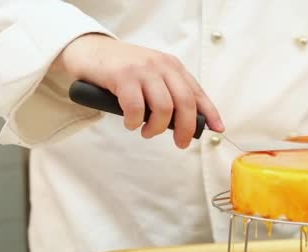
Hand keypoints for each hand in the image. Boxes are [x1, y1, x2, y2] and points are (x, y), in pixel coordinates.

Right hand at [54, 34, 223, 147]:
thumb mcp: (151, 77)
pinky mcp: (123, 76)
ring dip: (156, 128)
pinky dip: (134, 121)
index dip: (209, 112)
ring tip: (147, 132)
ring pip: (163, 108)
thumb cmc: (122, 71)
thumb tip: (186, 124)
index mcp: (172, 67)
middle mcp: (161, 65)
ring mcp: (142, 70)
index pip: (197, 92)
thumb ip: (168, 94)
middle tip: (181, 143)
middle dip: (185, 128)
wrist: (89, 51)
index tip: (218, 129)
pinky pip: (136, 108)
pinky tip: (130, 123)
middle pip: (184, 102)